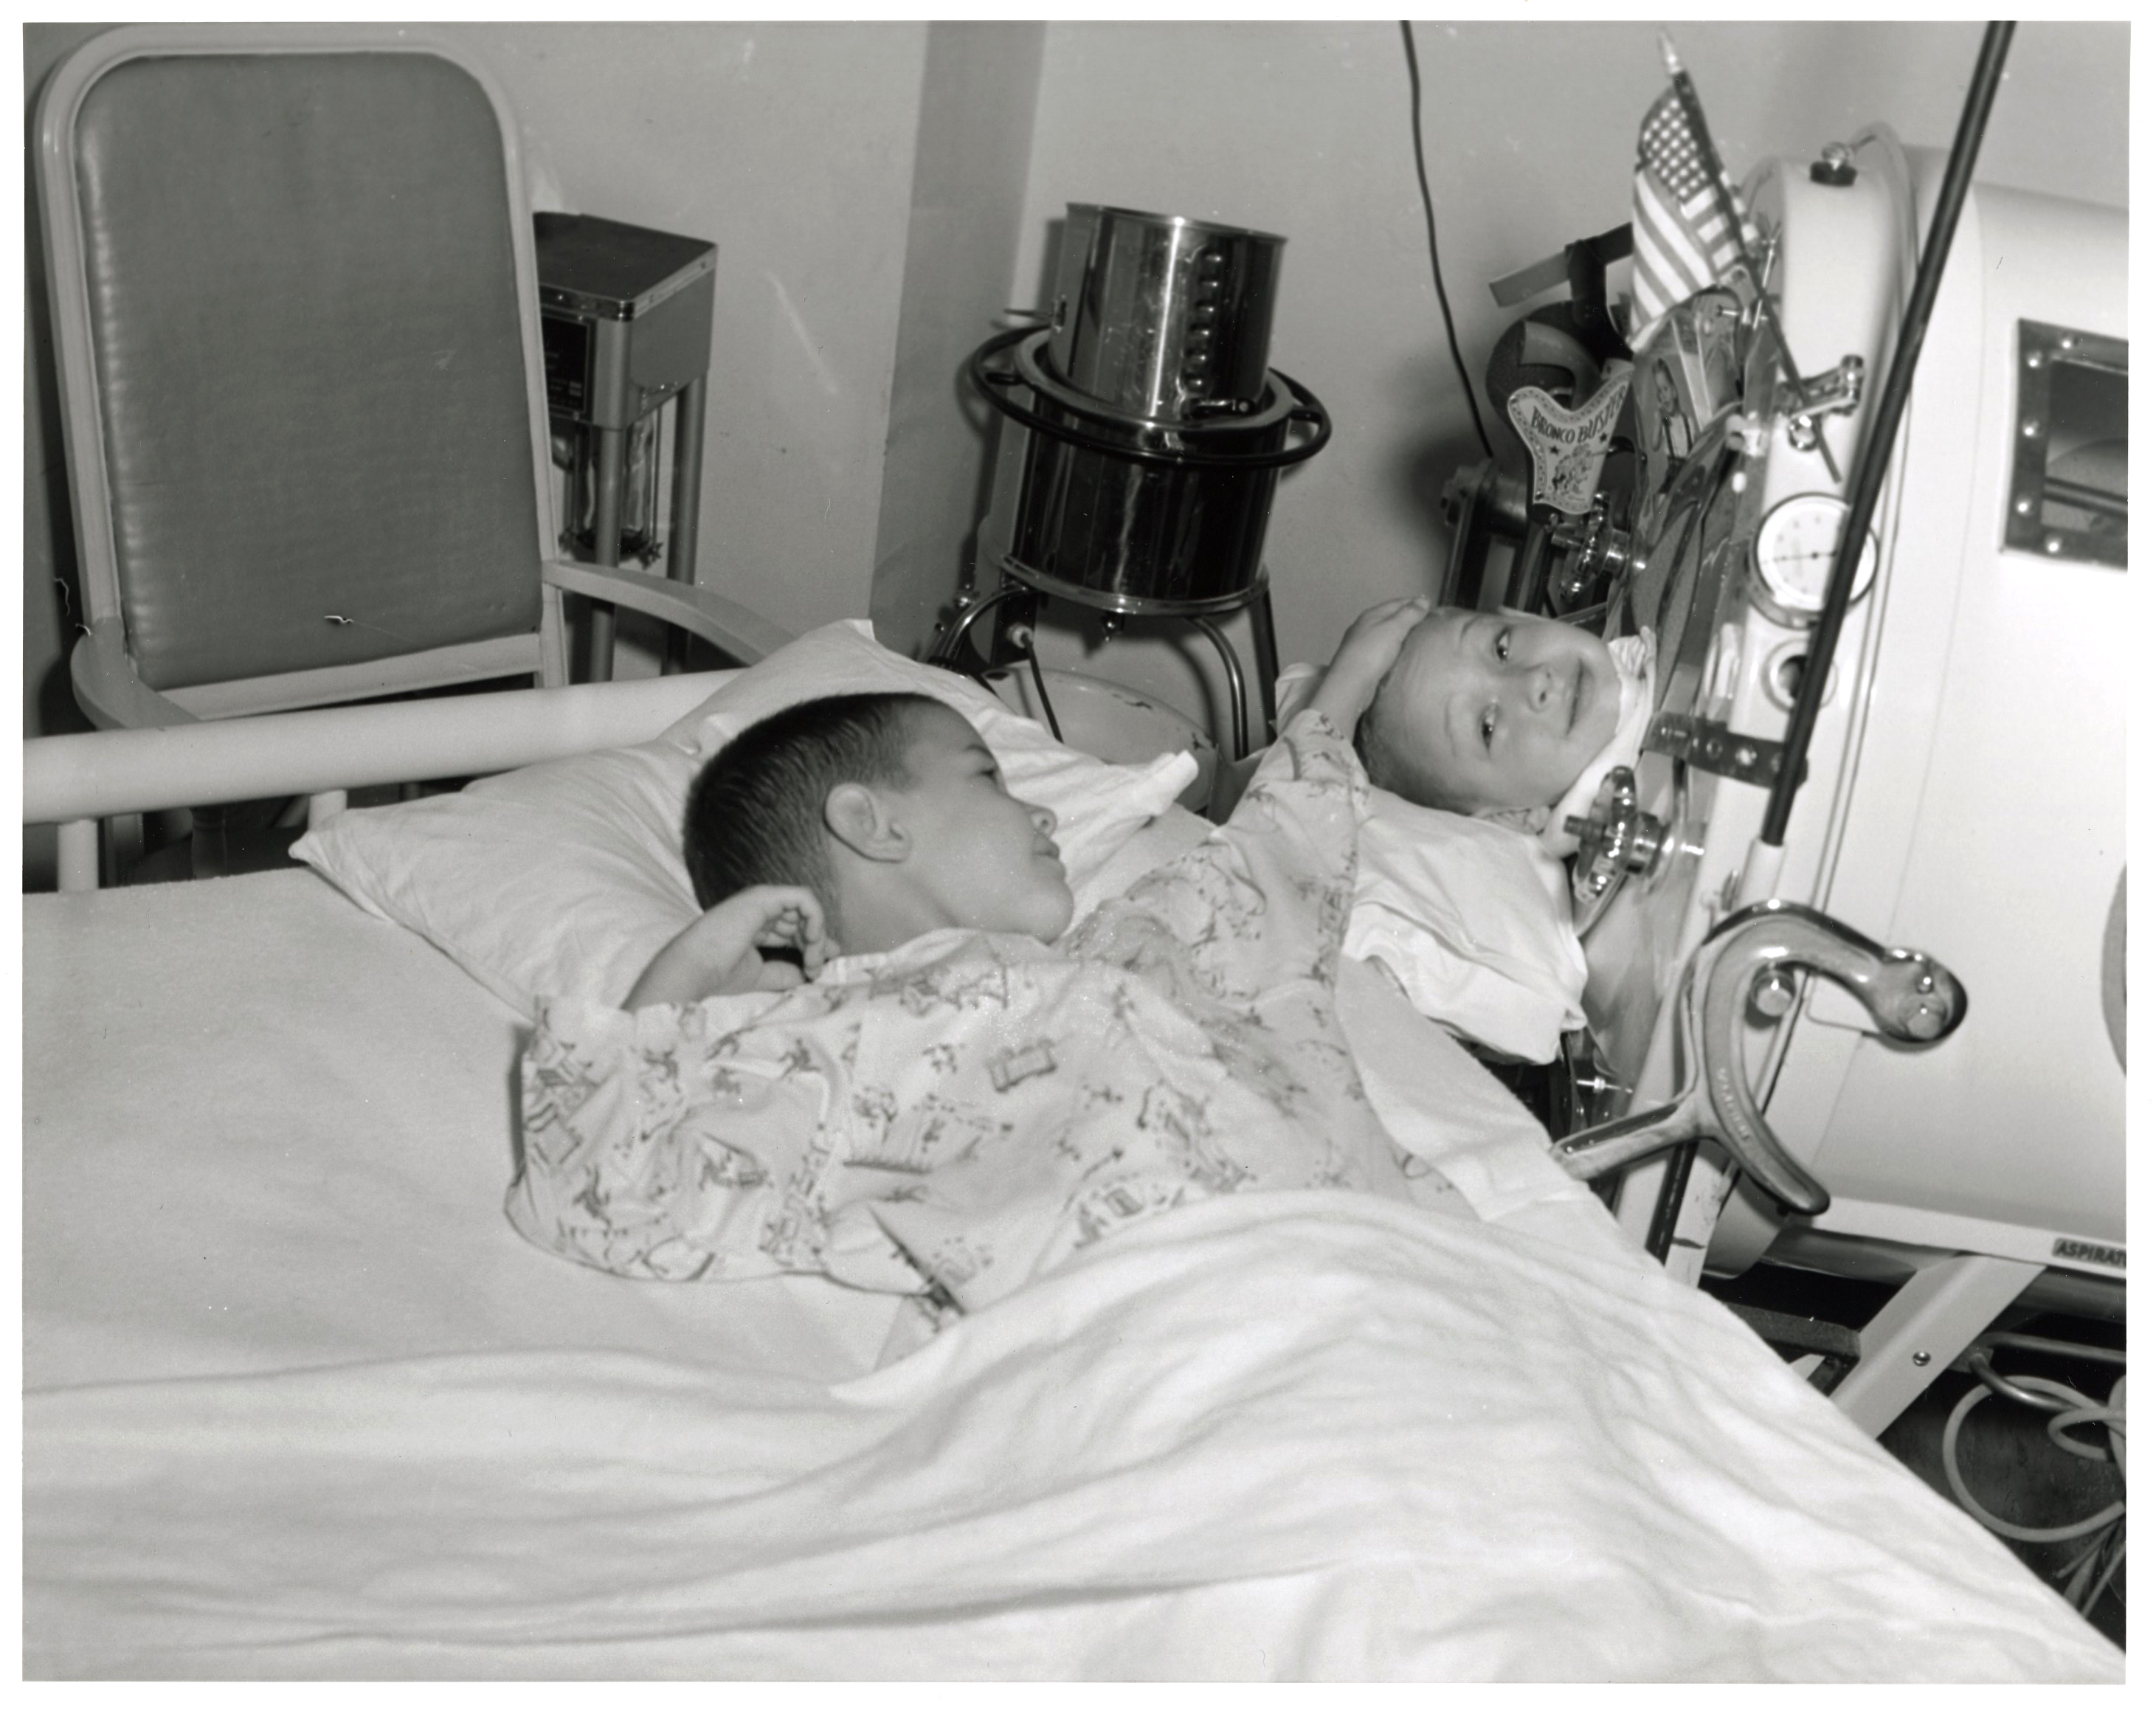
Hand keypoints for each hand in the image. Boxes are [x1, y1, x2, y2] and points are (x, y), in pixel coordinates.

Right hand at [625, 885, 837, 1008]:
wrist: (695, 968)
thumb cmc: (719, 973)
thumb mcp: (764, 974)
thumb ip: (788, 971)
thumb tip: (814, 970)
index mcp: (757, 924)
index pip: (794, 930)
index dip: (811, 948)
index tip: (815, 972)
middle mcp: (761, 909)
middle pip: (803, 920)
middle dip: (817, 945)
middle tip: (815, 971)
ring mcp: (762, 900)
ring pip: (807, 909)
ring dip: (817, 937)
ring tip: (811, 961)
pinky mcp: (764, 897)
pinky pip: (803, 899)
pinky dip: (815, 918)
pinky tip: (811, 941)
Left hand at [1308, 594, 1431, 732]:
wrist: (1351, 683)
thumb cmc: (1373, 652)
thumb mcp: (1394, 628)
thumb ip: (1409, 614)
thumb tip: (1423, 600)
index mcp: (1371, 614)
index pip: (1397, 603)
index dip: (1415, 603)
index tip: (1433, 609)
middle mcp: (1364, 626)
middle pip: (1391, 617)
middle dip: (1409, 619)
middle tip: (1430, 625)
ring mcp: (1361, 644)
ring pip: (1386, 634)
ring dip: (1401, 635)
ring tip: (1420, 640)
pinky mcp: (1362, 661)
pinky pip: (1383, 649)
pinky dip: (1394, 648)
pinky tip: (1402, 654)